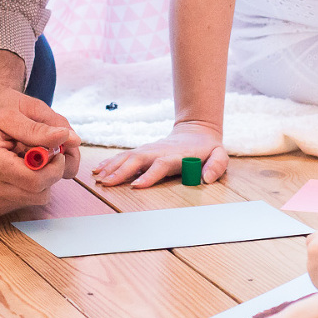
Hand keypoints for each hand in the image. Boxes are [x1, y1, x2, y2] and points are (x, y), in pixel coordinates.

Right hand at [0, 96, 79, 217]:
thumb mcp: (6, 118)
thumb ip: (36, 129)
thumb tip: (66, 137)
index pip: (37, 180)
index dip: (54, 167)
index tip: (56, 152)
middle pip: (39, 194)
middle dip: (48, 174)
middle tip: (41, 155)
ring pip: (32, 201)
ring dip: (36, 182)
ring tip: (22, 161)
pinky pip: (20, 204)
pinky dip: (23, 190)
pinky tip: (12, 173)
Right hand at [91, 121, 227, 187]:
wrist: (197, 132)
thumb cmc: (208, 149)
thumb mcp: (220, 156)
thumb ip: (216, 166)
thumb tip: (207, 178)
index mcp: (176, 156)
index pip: (160, 165)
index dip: (149, 176)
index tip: (136, 186)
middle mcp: (159, 152)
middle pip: (137, 160)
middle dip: (121, 171)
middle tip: (106, 183)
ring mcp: (149, 150)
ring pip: (128, 157)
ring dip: (112, 167)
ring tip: (98, 178)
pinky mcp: (144, 151)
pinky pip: (125, 156)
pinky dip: (111, 162)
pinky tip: (99, 170)